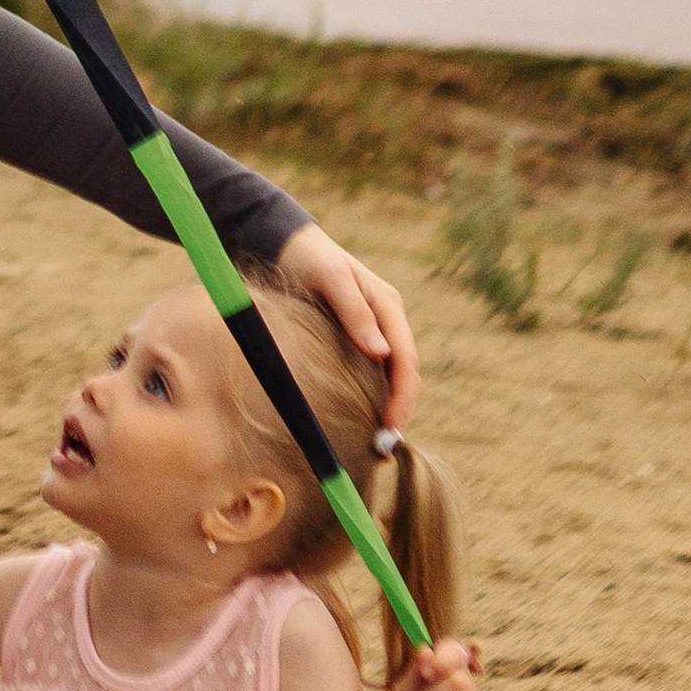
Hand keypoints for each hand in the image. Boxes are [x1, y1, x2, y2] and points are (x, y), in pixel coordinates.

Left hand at [274, 223, 418, 431]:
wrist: (284, 240)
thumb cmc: (306, 256)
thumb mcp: (330, 278)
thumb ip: (355, 312)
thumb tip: (380, 353)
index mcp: (388, 305)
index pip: (406, 360)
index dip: (402, 397)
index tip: (390, 427)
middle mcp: (387, 319)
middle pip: (404, 373)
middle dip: (399, 410)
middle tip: (383, 449)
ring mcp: (373, 328)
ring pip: (390, 375)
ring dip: (388, 407)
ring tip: (375, 443)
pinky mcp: (356, 336)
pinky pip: (372, 371)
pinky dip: (372, 396)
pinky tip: (362, 417)